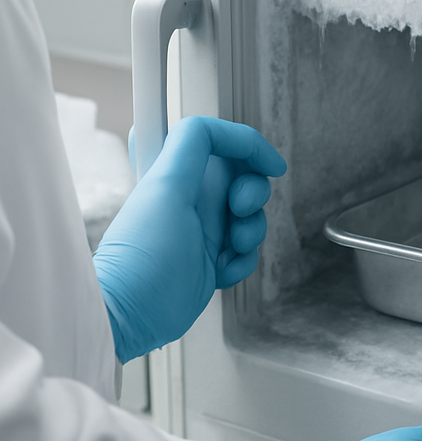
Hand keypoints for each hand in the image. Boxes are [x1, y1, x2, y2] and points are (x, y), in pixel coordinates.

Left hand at [93, 116, 286, 362]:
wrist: (133, 314)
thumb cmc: (141, 256)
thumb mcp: (166, 184)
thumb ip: (191, 143)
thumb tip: (222, 126)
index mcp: (178, 174)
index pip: (220, 141)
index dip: (248, 147)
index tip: (269, 164)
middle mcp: (192, 199)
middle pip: (246, 179)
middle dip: (253, 195)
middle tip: (236, 211)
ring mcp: (204, 231)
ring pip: (252, 218)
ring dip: (250, 232)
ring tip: (227, 248)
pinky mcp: (212, 262)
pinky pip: (247, 254)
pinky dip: (242, 262)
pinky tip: (219, 271)